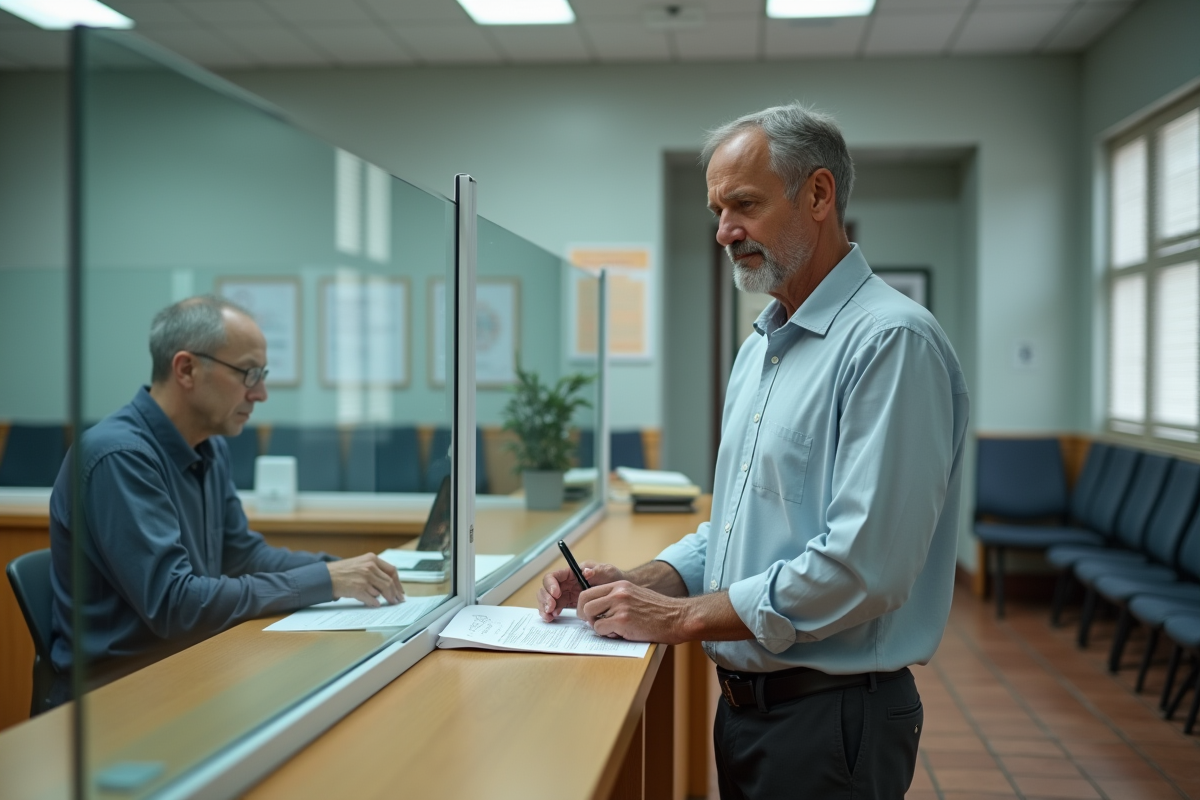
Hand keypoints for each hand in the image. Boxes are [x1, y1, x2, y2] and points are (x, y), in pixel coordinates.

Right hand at [328, 553, 403, 607]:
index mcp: (372, 558)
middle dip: (394, 594)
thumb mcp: (360, 563)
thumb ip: (374, 570)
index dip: (398, 583)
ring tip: (386, 602)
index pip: (392, 571)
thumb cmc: (343, 571)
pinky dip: (375, 603)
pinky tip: (375, 604)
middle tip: (397, 601)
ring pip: (381, 591)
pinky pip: (372, 599)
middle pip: (389, 582)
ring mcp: (364, 578)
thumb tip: (388, 584)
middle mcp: (370, 567)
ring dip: (384, 598)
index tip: (400, 591)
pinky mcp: (358, 589)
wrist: (326, 576)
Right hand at [537, 560, 625, 621]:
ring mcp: (565, 594)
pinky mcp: (567, 604)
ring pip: (547, 599)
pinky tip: (551, 618)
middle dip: (545, 598)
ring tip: (549, 616)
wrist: (619, 593)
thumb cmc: (612, 578)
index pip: (554, 576)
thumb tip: (585, 572)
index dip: (551, 584)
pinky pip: (553, 608)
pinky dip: (549, 613)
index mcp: (572, 573)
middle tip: (551, 608)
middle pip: (546, 588)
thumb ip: (597, 571)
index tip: (556, 594)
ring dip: (544, 607)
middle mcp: (566, 583)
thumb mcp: (607, 572)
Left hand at [577, 581, 691, 643]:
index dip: (584, 604)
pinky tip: (621, 634)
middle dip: (584, 615)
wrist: (677, 617)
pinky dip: (607, 635)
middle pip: (584, 601)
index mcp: (620, 585)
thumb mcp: (636, 595)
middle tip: (591, 623)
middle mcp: (618, 592)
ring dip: (597, 626)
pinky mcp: (622, 620)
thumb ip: (617, 598)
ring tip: (612, 630)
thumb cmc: (659, 611)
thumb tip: (598, 609)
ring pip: (591, 617)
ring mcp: (619, 606)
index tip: (587, 613)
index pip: (589, 590)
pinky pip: (600, 629)